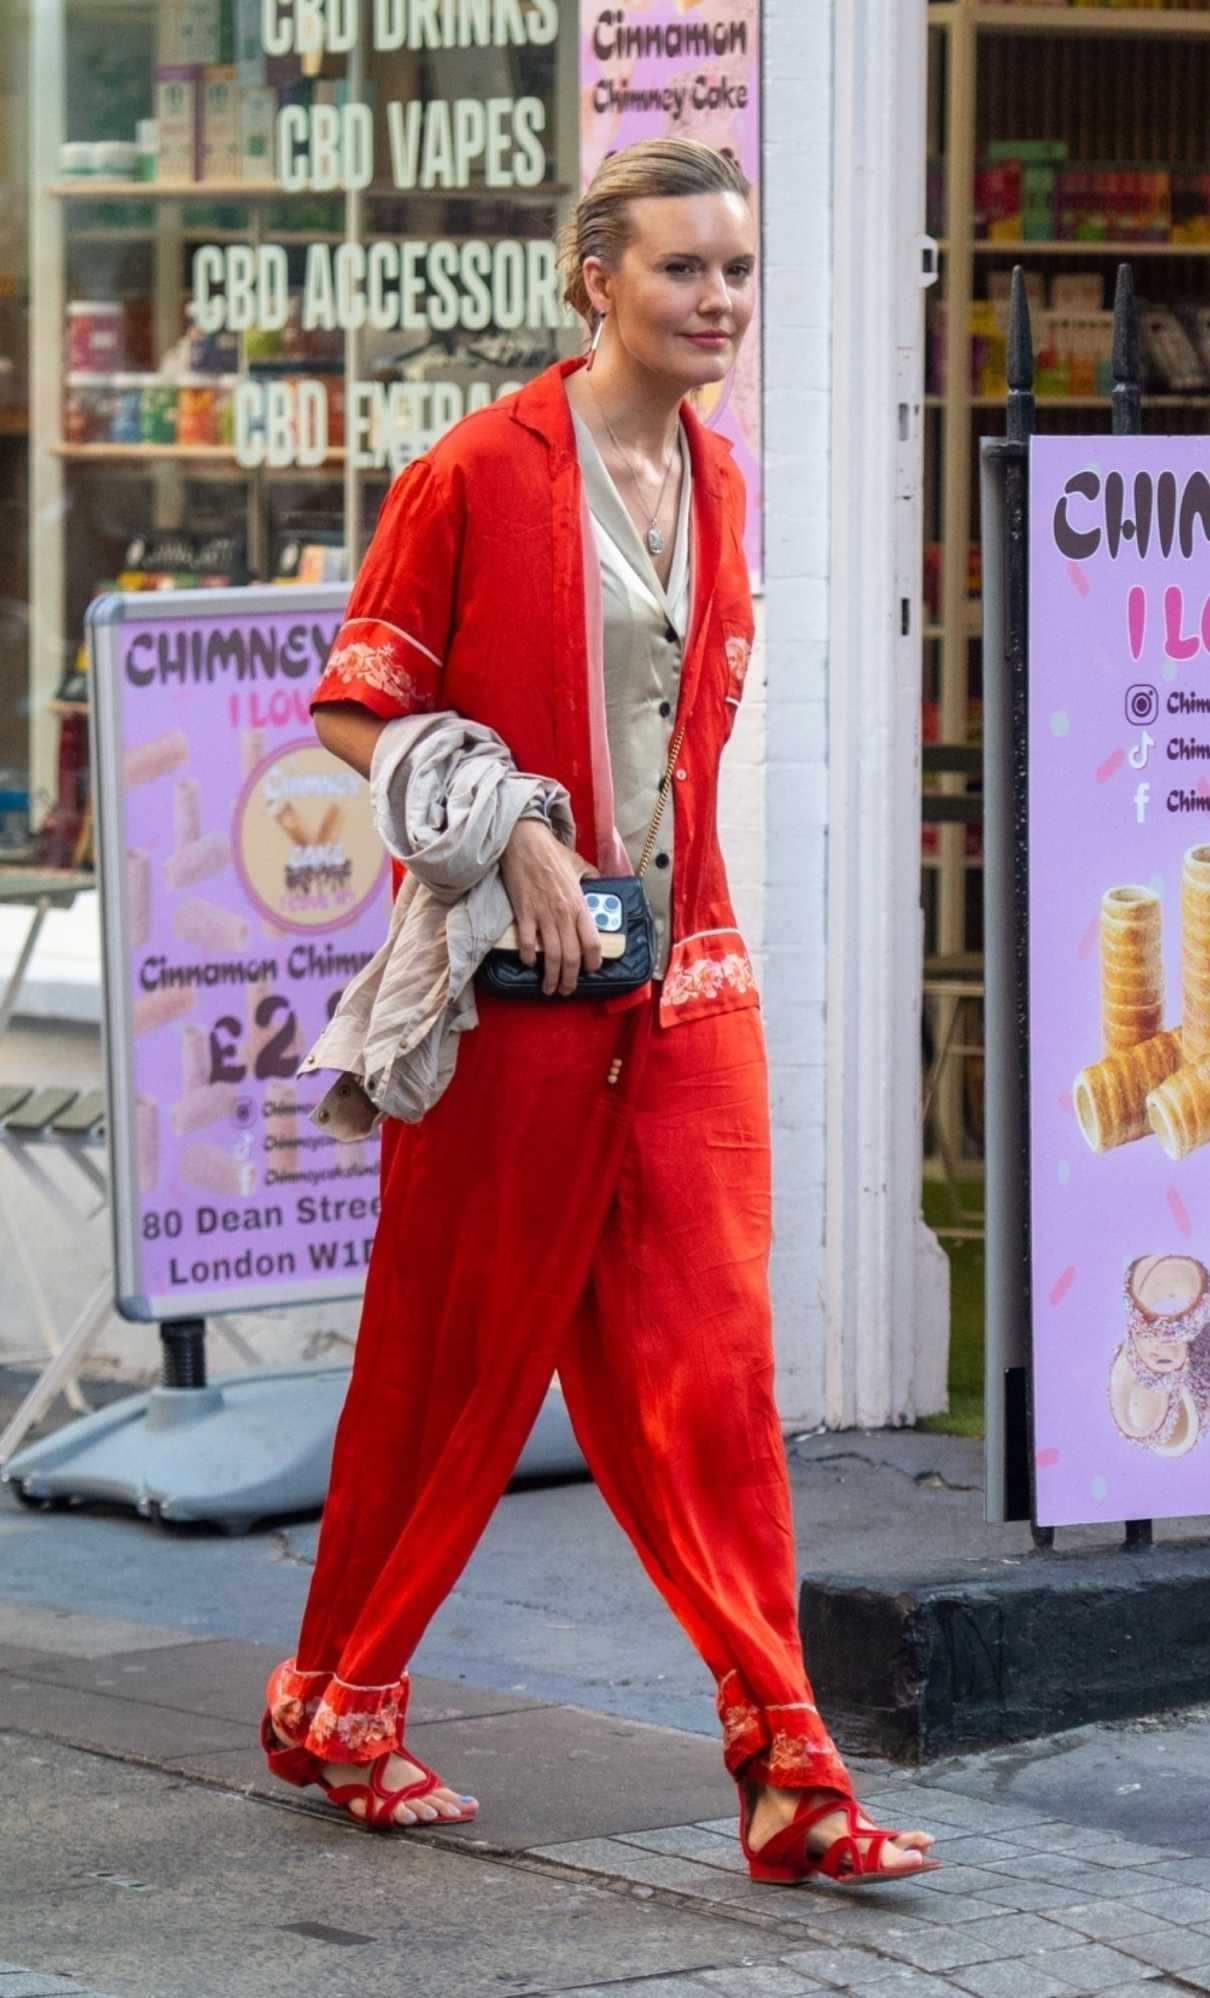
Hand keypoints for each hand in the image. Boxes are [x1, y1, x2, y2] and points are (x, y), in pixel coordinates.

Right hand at [500, 821, 601, 995]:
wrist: (524, 842)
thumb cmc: (551, 853)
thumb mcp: (578, 864)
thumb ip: (591, 876)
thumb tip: (599, 881)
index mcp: (580, 905)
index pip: (592, 943)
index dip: (593, 962)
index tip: (590, 970)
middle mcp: (564, 914)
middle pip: (571, 957)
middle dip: (570, 979)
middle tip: (567, 990)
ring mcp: (543, 915)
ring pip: (551, 956)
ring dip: (550, 977)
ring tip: (549, 987)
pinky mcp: (523, 913)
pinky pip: (527, 943)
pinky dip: (528, 956)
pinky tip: (529, 962)